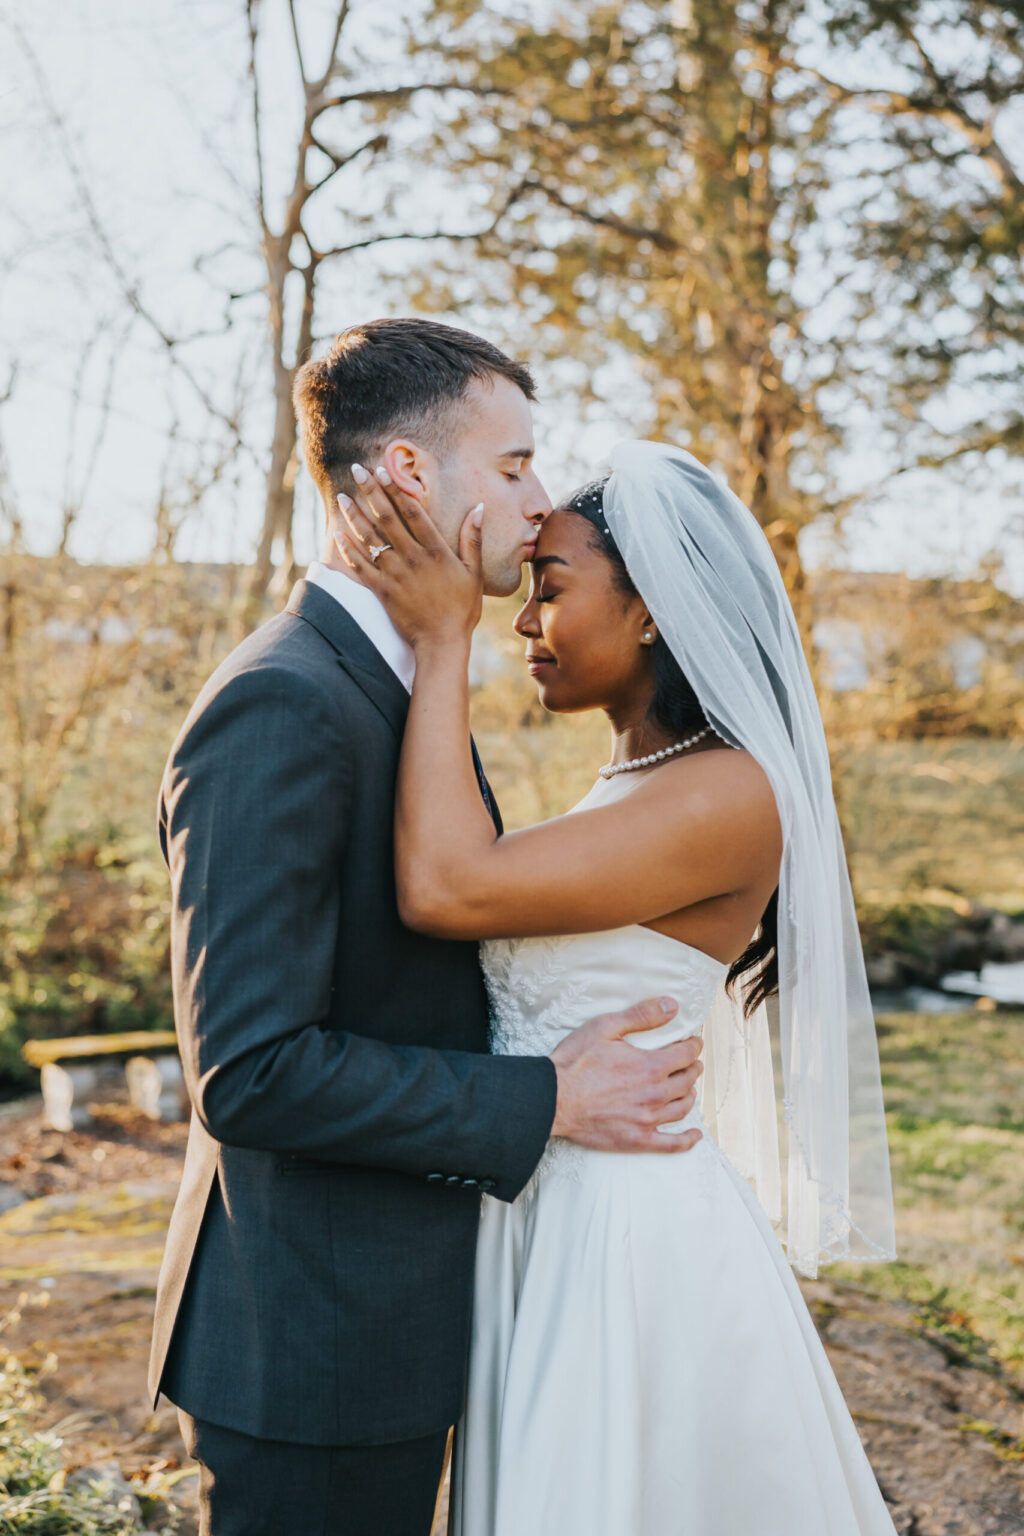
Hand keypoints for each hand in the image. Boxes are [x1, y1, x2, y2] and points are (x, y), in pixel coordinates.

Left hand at [334, 464, 484, 650]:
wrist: (442, 642)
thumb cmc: (462, 608)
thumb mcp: (475, 573)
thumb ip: (473, 539)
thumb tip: (478, 507)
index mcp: (435, 550)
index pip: (412, 512)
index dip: (396, 489)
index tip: (384, 470)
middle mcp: (412, 558)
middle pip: (387, 518)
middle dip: (371, 492)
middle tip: (358, 470)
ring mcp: (394, 574)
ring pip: (370, 538)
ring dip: (354, 516)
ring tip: (342, 497)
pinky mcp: (382, 590)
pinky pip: (360, 566)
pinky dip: (348, 549)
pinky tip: (338, 534)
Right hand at [550, 997, 703, 1152]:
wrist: (552, 1099)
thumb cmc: (575, 1061)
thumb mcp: (605, 1027)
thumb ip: (642, 1015)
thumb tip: (673, 1006)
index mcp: (651, 1066)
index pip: (686, 1054)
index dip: (693, 1045)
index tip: (693, 1042)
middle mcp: (655, 1094)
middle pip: (687, 1080)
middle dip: (692, 1067)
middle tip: (691, 1062)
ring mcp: (648, 1120)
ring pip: (683, 1107)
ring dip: (690, 1094)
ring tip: (687, 1087)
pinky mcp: (637, 1140)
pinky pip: (672, 1145)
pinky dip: (687, 1140)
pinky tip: (695, 1135)